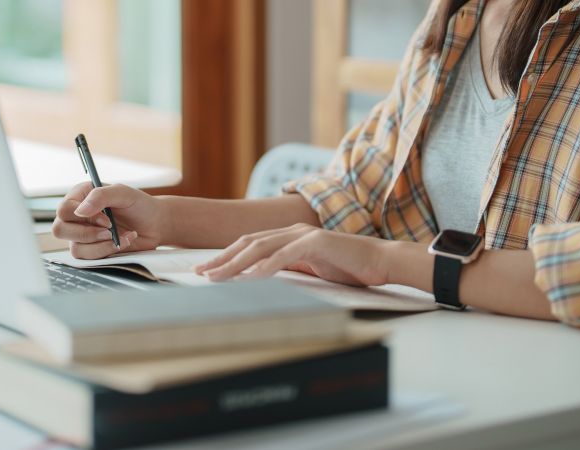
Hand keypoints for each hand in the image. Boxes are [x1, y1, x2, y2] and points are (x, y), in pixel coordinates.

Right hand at [52, 182, 163, 258]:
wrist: (155, 224)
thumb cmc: (139, 205)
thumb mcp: (123, 193)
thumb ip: (101, 196)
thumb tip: (80, 211)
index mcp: (80, 196)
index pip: (64, 209)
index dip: (82, 217)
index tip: (106, 219)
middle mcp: (77, 216)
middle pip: (60, 230)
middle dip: (87, 234)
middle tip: (109, 230)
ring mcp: (82, 234)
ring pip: (75, 247)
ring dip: (100, 245)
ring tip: (120, 236)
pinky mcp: (91, 250)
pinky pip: (87, 258)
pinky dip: (106, 252)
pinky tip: (120, 243)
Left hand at [194, 223, 389, 286]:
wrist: (380, 261)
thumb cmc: (347, 267)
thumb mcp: (310, 269)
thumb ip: (287, 268)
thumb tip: (261, 278)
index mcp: (287, 236)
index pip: (248, 244)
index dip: (225, 256)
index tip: (206, 270)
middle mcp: (291, 231)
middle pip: (247, 243)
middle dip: (221, 258)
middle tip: (199, 273)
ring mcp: (303, 235)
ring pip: (260, 247)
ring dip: (236, 263)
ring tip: (217, 276)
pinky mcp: (316, 242)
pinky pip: (285, 255)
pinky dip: (267, 266)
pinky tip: (252, 276)